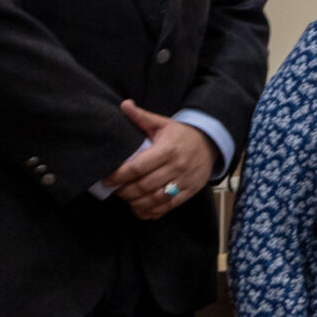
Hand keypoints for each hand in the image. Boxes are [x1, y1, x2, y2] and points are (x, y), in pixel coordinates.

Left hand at [105, 101, 213, 219]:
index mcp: (168, 149)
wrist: (210, 144)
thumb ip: (142, 117)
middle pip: (144, 185)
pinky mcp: (189, 192)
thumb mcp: (163, 123)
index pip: (139, 167)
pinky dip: (151, 211)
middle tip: (113, 190)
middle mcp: (177, 167)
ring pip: (155, 199)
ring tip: (126, 199)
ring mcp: (184, 181)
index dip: (120, 176)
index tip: (106, 180)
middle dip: (124, 191)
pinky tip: (140, 209)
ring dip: (136, 203)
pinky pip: (168, 207)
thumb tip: (124, 104)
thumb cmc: (181, 135)